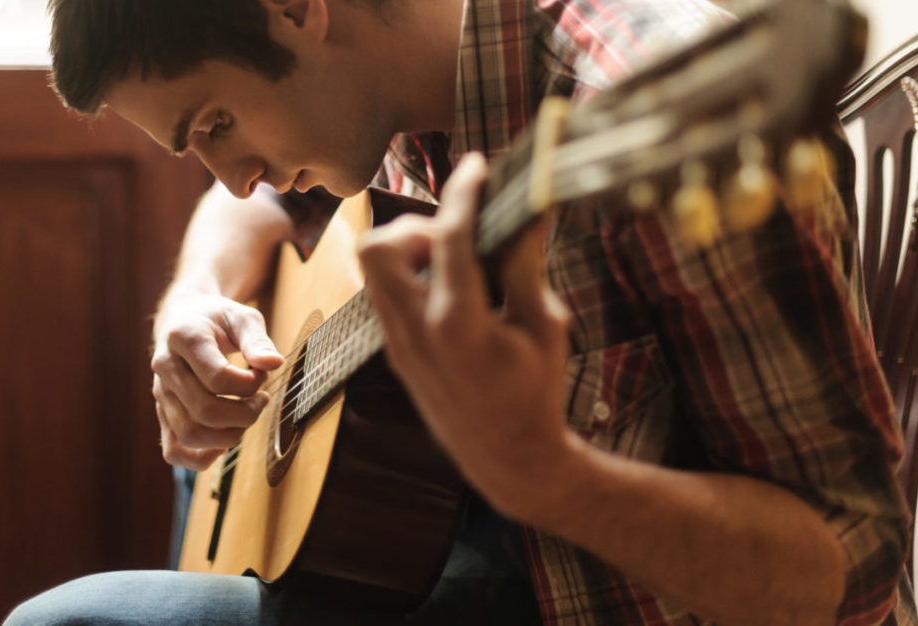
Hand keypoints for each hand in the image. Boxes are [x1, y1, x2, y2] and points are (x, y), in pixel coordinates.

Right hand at [150, 290, 283, 469]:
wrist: (182, 319)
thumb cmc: (217, 318)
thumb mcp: (241, 317)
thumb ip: (257, 339)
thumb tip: (274, 363)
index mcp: (183, 337)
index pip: (217, 377)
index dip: (249, 384)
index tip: (261, 374)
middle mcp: (165, 367)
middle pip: (204, 411)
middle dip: (244, 414)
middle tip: (261, 401)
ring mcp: (161, 393)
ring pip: (189, 434)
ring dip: (228, 436)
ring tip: (245, 417)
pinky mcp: (162, 412)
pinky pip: (173, 450)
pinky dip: (200, 458)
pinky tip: (223, 444)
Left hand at [357, 153, 576, 515]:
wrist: (505, 458)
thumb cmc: (535, 393)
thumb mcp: (544, 326)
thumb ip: (526, 267)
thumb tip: (527, 211)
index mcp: (459, 324)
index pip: (447, 239)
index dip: (461, 193)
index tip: (474, 166)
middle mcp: (416, 331)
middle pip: (378, 248)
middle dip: (412, 224)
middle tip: (454, 234)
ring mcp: (397, 344)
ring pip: (373, 270)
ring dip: (407, 250)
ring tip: (453, 259)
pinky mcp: (394, 351)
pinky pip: (385, 295)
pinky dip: (411, 276)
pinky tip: (450, 288)